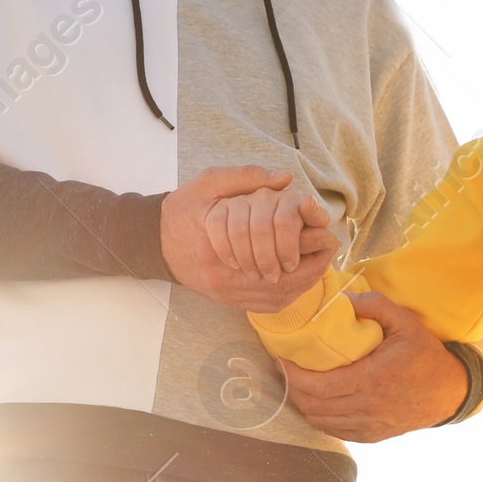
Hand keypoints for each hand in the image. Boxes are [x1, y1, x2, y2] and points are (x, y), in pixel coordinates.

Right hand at [160, 166, 336, 310]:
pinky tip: (301, 278)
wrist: (154, 243)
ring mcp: (226, 293)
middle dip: (311, 263)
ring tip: (320, 261)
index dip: (304, 238)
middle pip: (282, 276)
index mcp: (220, 242)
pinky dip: (289, 292)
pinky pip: (267, 304)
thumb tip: (285, 178)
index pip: (274, 244)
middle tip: (328, 247)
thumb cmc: (184, 210)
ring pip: (278, 295)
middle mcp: (224, 274)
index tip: (324, 229)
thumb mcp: (209, 183)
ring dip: (304, 281)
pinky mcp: (228, 302)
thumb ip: (246, 177)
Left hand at [279, 292, 468, 440]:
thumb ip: (374, 305)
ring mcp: (370, 425)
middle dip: (294, 389)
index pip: (318, 387)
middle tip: (287, 371)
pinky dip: (322, 417)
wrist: (450, 391)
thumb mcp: (405, 321)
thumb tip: (342, 298)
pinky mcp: (373, 436)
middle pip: (314, 407)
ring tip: (300, 385)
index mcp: (372, 379)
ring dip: (305, 404)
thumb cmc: (425, 354)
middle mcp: (368, 407)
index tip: (283, 361)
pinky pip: (336, 431)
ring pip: (321, 422)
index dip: (293, 376)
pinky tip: (321, 401)